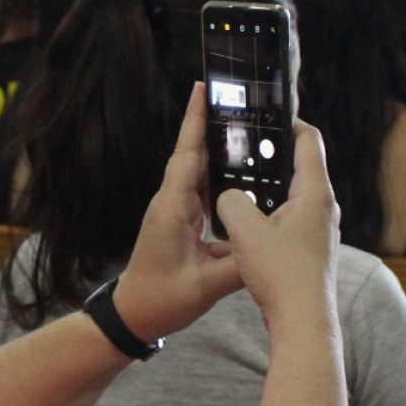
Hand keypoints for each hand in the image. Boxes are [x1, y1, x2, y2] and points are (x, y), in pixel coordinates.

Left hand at [112, 85, 243, 338]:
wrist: (134, 316)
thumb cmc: (161, 300)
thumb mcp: (205, 286)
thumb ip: (239, 266)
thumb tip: (271, 245)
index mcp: (173, 208)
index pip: (188, 154)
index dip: (196, 121)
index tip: (203, 88)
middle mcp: (172, 201)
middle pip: (195, 153)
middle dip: (213, 123)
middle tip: (237, 96)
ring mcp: (176, 210)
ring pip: (199, 169)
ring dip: (219, 146)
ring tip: (245, 123)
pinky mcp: (182, 220)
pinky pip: (203, 188)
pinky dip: (220, 173)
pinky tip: (240, 167)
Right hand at [214, 117, 339, 324]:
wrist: (302, 322)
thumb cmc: (281, 274)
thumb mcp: (244, 230)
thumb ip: (230, 201)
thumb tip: (228, 196)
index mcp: (315, 193)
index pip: (309, 141)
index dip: (290, 122)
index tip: (269, 114)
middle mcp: (324, 209)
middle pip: (302, 168)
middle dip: (274, 157)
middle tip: (246, 149)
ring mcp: (321, 231)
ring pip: (295, 197)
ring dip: (271, 189)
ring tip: (242, 186)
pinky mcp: (312, 251)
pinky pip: (291, 221)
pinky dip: (272, 215)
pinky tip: (250, 226)